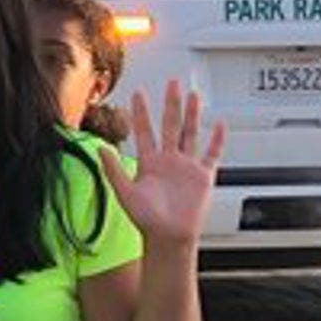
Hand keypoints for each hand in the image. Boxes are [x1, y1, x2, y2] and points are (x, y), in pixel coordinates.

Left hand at [111, 79, 223, 244]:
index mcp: (149, 163)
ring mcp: (186, 167)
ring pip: (191, 133)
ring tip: (193, 95)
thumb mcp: (125, 192)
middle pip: (170, 125)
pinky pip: (212, 154)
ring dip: (192, 114)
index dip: (140, 113)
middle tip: (172, 83)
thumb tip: (100, 148)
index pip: (144, 131)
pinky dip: (217, 140)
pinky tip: (219, 125)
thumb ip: (113, 169)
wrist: (168, 237)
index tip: (137, 94)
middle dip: (171, 104)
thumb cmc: (146, 220)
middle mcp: (168, 161)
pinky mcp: (203, 176)